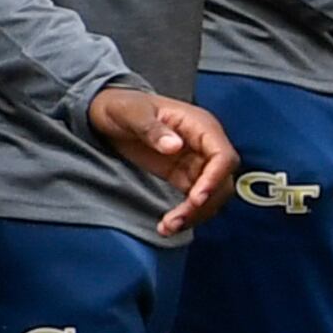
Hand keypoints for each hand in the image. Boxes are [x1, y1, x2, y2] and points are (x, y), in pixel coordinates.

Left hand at [87, 84, 237, 231]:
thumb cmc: (123, 106)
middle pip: (221, 181)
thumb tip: (175, 146)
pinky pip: (195, 200)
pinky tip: (167, 226)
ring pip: (210, 195)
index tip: (196, 198)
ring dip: (195, 214)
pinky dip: (186, 214)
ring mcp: (196, 162)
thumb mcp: (133, 114)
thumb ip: (153, 129)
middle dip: (203, 204)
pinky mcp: (184, 176)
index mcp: (200, 125)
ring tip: (167, 227)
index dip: (214, 179)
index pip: (223, 156)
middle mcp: (204, 145)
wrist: (110, 114)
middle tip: (176, 220)